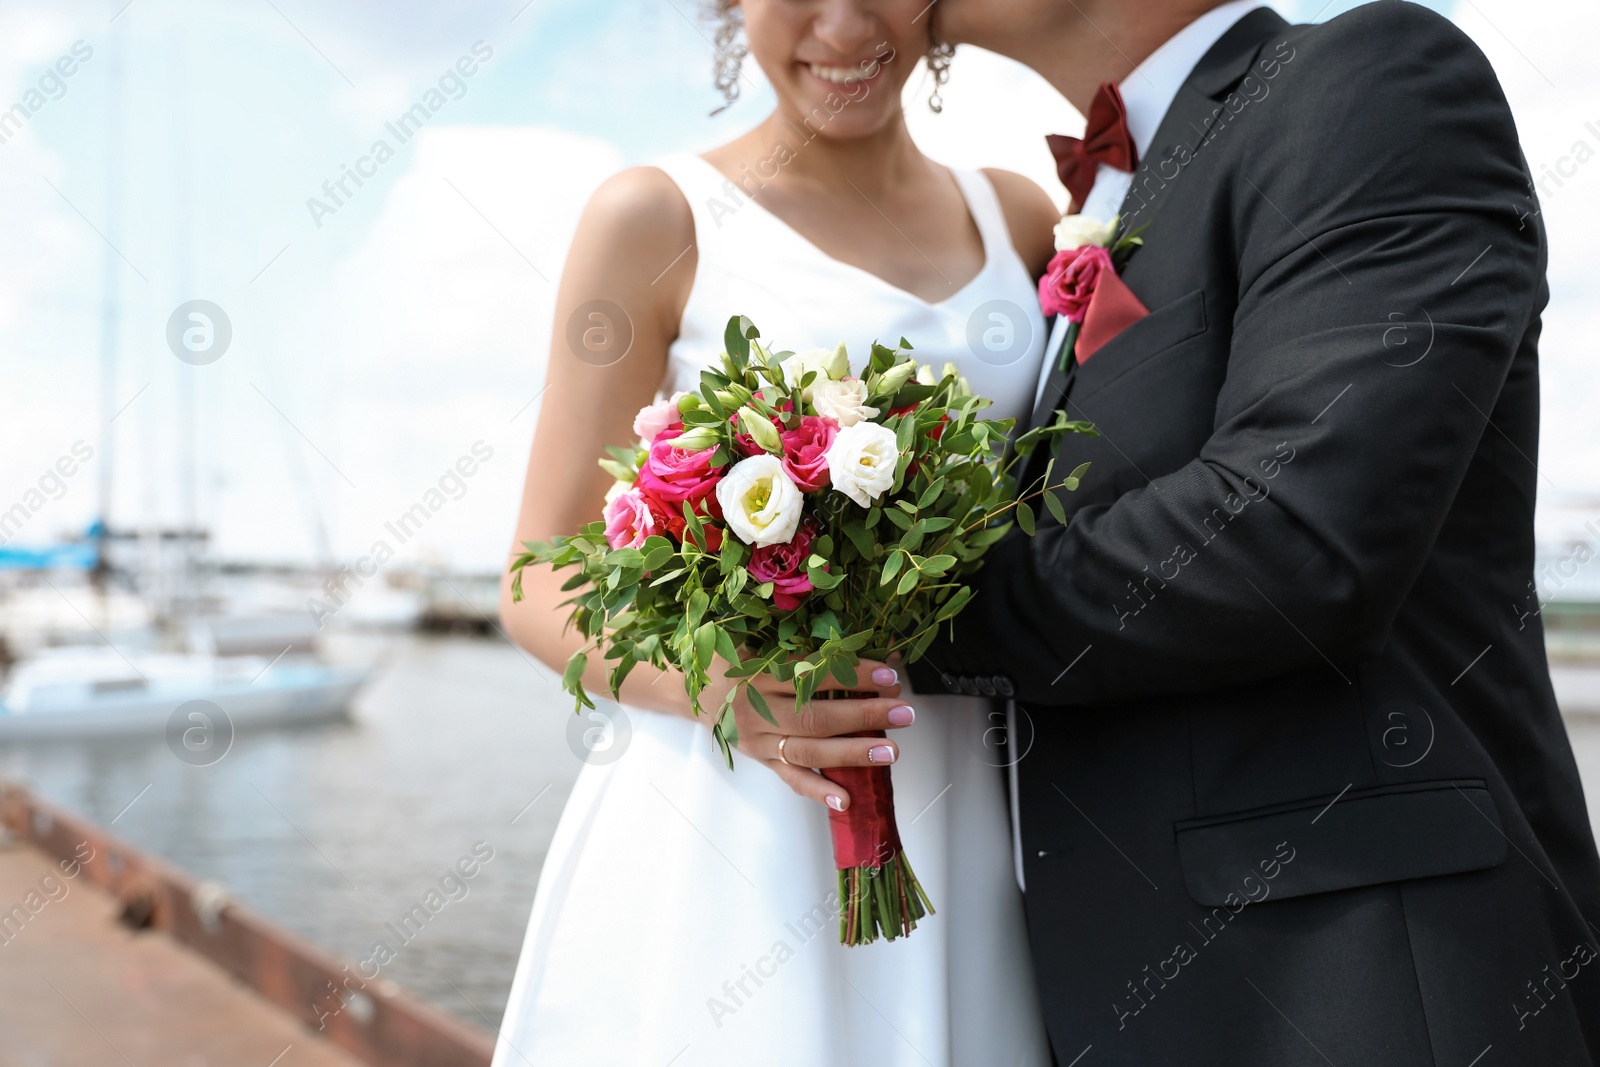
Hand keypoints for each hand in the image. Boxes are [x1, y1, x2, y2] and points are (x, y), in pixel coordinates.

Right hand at [701, 659, 916, 811]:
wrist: (694, 694)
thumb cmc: (734, 662)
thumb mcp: (758, 643)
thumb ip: (802, 644)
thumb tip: (866, 640)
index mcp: (757, 675)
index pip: (811, 676)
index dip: (852, 676)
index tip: (889, 675)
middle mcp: (756, 711)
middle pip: (814, 717)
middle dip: (863, 716)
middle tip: (904, 712)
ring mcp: (759, 741)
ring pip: (808, 751)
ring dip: (852, 753)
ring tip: (890, 751)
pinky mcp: (762, 761)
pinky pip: (792, 778)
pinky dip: (819, 791)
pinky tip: (848, 799)